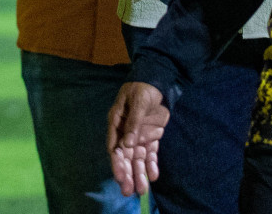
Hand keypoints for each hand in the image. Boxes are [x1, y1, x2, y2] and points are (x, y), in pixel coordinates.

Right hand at [107, 82, 167, 196]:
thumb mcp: (138, 101)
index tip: (120, 175)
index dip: (116, 161)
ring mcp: (138, 136)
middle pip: (125, 157)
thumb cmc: (142, 88)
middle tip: (128, 189)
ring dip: (138, 173)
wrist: (157, 82)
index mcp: (116, 122)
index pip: (114, 146)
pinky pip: (150, 153)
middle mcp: (125, 132)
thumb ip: (133, 122)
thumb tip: (128, 143)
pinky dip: (152, 164)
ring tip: (142, 189)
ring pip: (137, 158)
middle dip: (127, 173)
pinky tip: (154, 175)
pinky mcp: (150, 137)